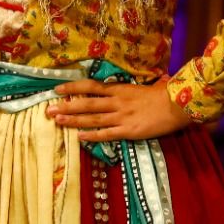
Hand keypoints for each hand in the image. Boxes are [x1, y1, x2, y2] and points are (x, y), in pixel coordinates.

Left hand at [46, 79, 193, 141]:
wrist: (176, 105)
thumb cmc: (160, 94)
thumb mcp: (139, 87)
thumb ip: (125, 88)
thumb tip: (115, 86)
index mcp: (118, 89)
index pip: (90, 86)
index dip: (73, 88)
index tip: (57, 89)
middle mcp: (116, 102)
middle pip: (86, 104)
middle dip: (66, 106)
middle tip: (48, 110)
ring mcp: (121, 117)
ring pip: (92, 119)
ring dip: (73, 120)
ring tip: (57, 121)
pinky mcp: (128, 131)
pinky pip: (106, 134)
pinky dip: (92, 135)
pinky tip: (79, 136)